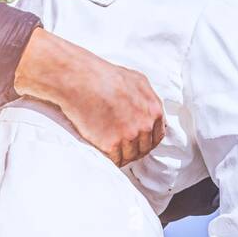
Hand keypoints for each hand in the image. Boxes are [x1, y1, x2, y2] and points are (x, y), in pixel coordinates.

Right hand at [13, 28, 164, 165]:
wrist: (81, 80)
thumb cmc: (104, 76)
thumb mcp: (137, 80)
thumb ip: (149, 99)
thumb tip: (152, 113)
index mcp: (153, 110)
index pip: (157, 136)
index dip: (145, 140)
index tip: (136, 141)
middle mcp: (144, 125)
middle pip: (144, 149)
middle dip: (133, 148)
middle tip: (120, 144)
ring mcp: (129, 136)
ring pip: (130, 157)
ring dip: (121, 155)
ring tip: (109, 146)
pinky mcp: (111, 145)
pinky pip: (115, 160)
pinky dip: (109, 158)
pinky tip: (102, 148)